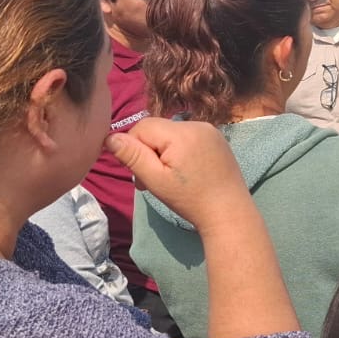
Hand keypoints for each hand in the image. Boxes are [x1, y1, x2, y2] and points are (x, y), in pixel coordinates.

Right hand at [106, 118, 253, 233]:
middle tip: (150, 181)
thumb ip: (132, 156)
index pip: (142, 127)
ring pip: (171, 133)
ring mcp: (210, 130)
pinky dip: (180, 151)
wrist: (229, 213)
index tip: (138, 173)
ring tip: (167, 179)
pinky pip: (188, 137)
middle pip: (157, 129)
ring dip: (163, 152)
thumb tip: (109, 137)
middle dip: (148, 151)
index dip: (134, 147)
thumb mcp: (155, 179)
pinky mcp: (217, 139)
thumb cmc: (190, 199)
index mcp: (181, 132)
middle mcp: (196, 124)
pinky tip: (185, 172)